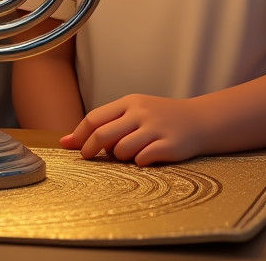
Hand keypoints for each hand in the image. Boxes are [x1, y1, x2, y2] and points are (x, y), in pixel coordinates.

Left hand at [60, 94, 205, 165]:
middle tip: (87, 158)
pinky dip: (139, 162)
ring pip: (121, 150)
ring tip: (128, 154)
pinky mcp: (169, 145)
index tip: (67, 145)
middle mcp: (141, 113)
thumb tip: (68, 140)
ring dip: (119, 157)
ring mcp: (155, 128)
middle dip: (89, 149)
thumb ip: (107, 123)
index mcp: (129, 102)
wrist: (199, 120)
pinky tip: (145, 158)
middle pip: (103, 134)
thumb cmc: (159, 118)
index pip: (95, 118)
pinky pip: (142, 159)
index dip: (79, 134)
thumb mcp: (135, 111)